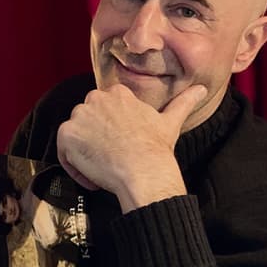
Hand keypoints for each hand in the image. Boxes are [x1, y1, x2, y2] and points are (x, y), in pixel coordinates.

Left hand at [56, 83, 207, 211]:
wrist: (142, 169)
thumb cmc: (156, 148)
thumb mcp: (170, 121)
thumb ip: (183, 103)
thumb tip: (202, 89)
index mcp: (117, 93)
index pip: (103, 110)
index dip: (109, 132)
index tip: (120, 147)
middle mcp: (95, 99)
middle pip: (86, 122)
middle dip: (95, 141)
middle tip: (111, 160)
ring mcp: (79, 116)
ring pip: (75, 137)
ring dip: (85, 155)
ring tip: (104, 170)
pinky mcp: (67, 134)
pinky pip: (64, 153)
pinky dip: (75, 168)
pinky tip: (94, 177)